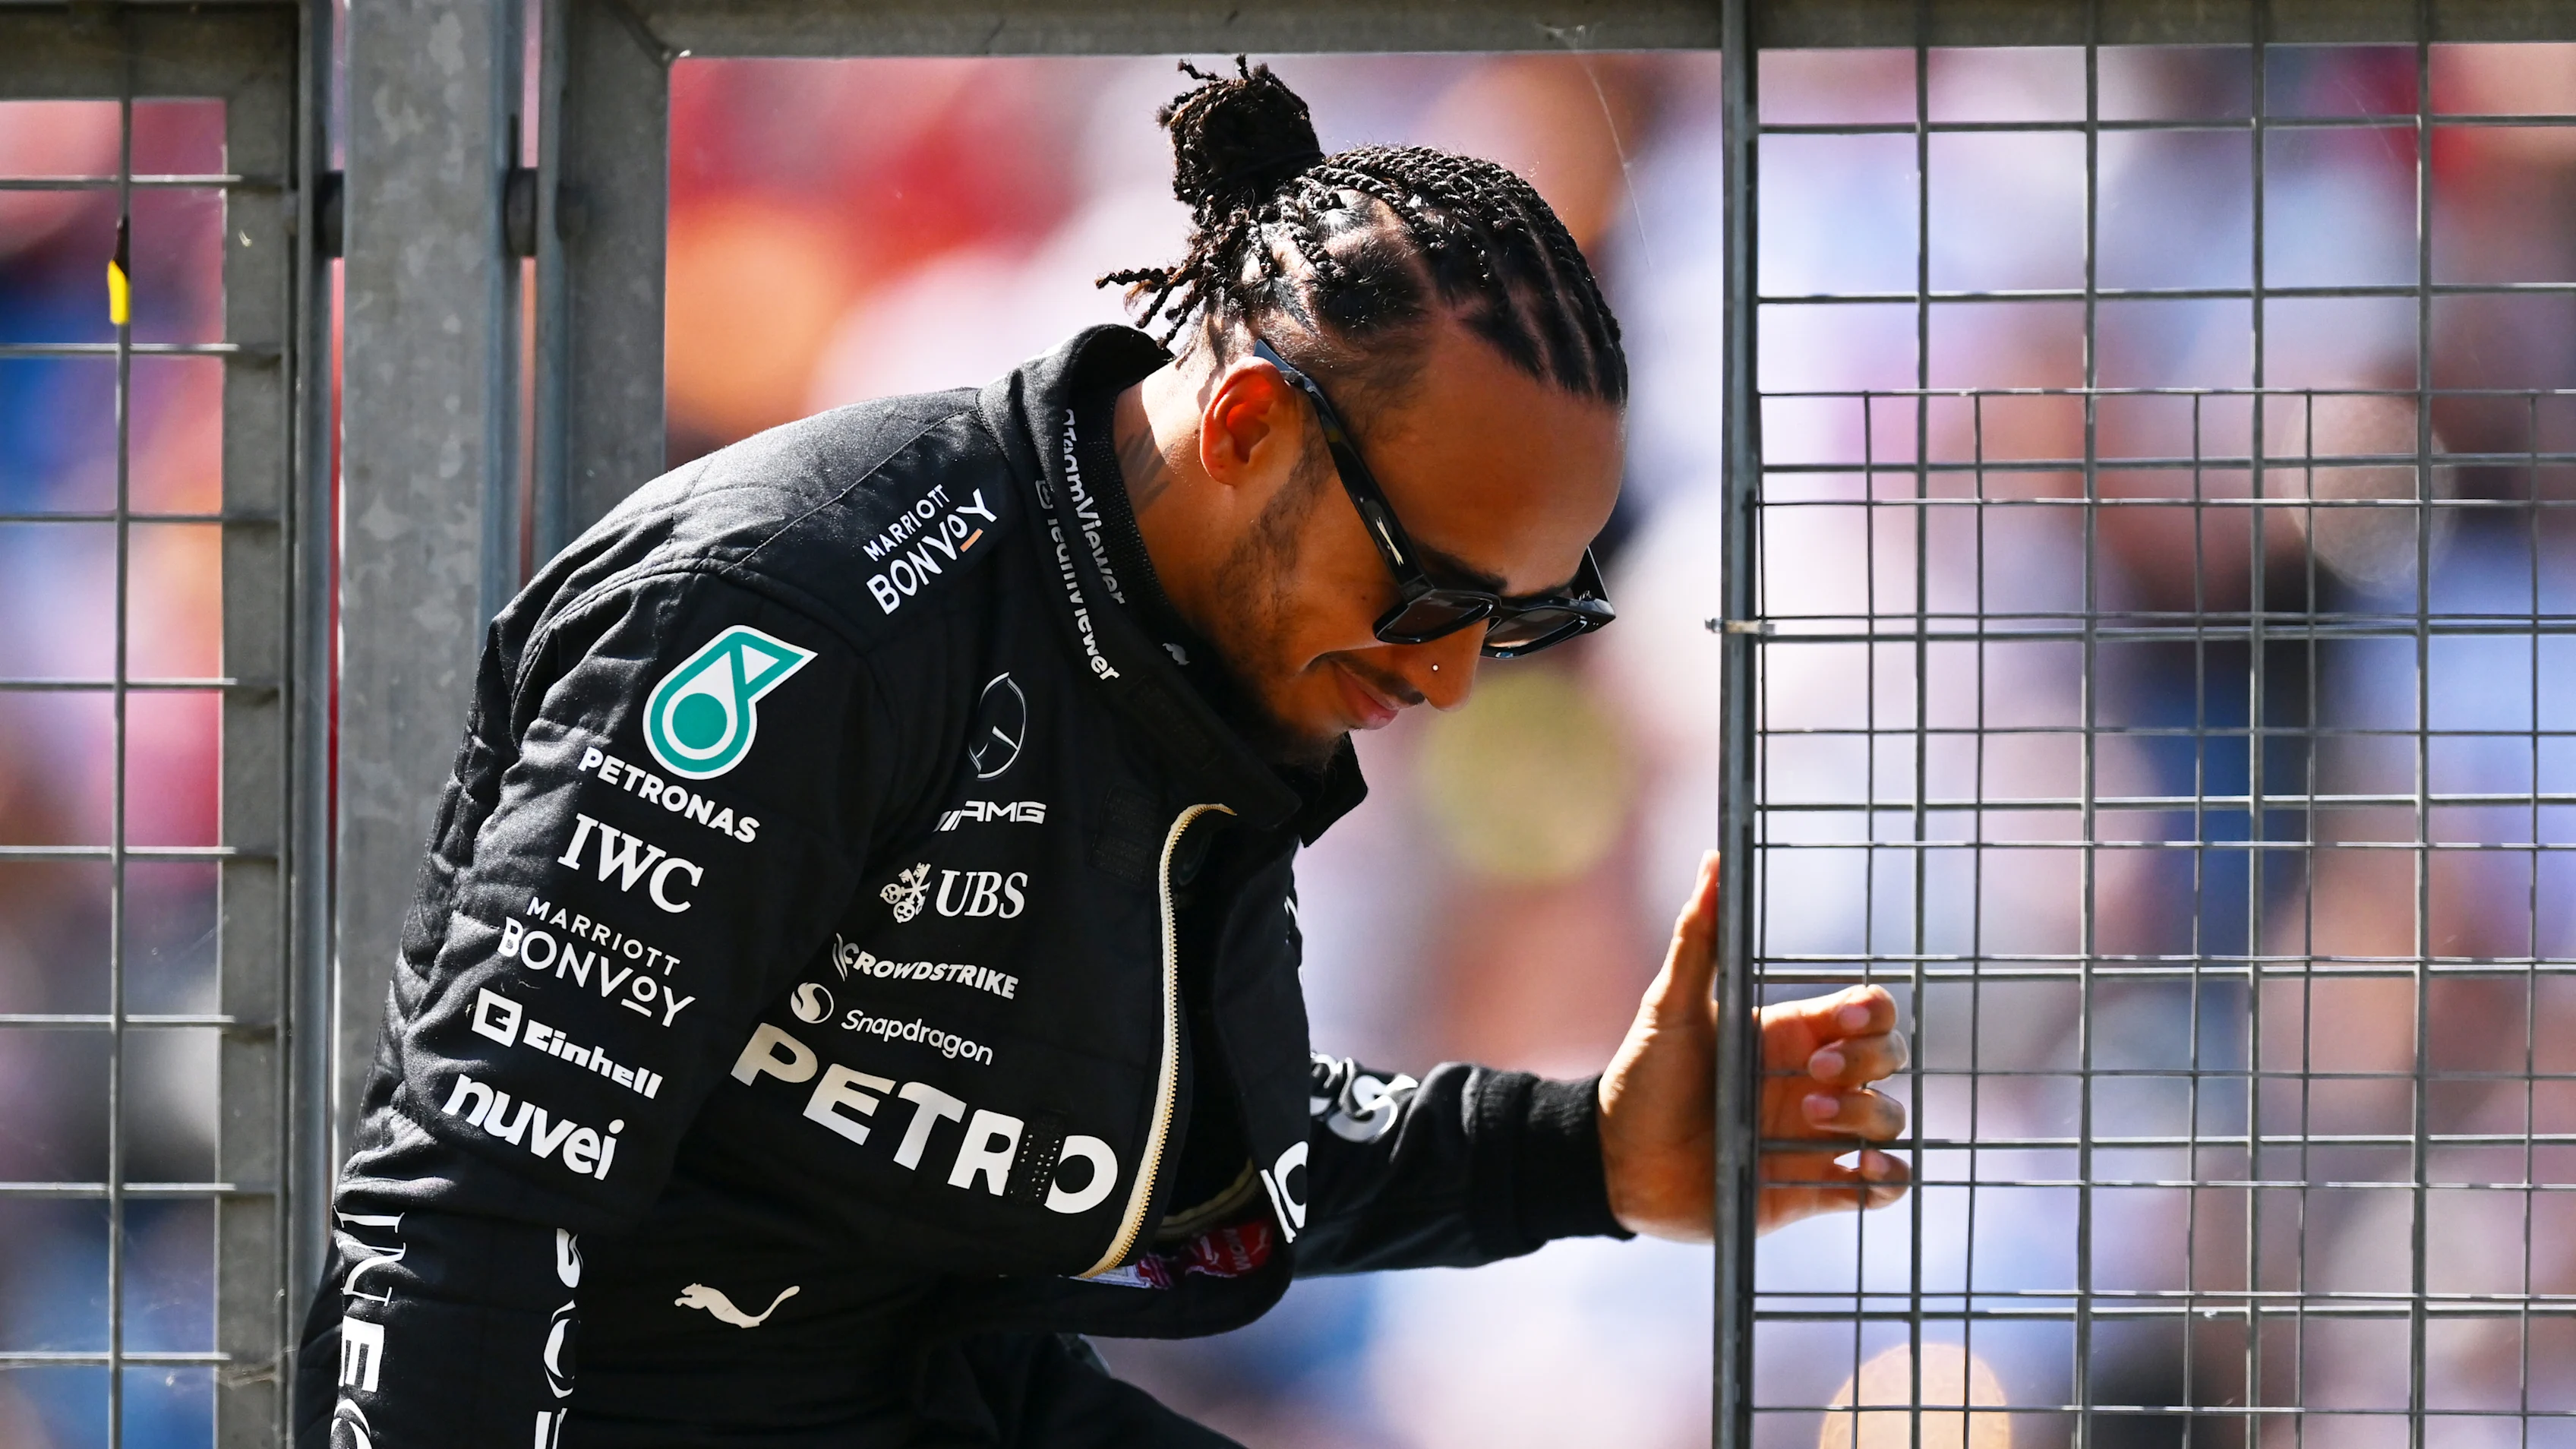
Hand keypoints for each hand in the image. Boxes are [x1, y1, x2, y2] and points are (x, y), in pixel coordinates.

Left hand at [1597, 851, 1912, 1240]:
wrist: (1614, 1162)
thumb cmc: (1642, 1078)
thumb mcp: (1670, 1008)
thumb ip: (1697, 937)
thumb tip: (1713, 858)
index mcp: (1790, 1034)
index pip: (1866, 1010)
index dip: (1871, 1012)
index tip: (1842, 1019)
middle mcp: (1812, 1082)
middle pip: (1887, 1059)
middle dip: (1866, 1063)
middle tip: (1810, 1080)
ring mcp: (1815, 1136)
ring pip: (1888, 1118)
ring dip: (1867, 1117)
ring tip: (1809, 1119)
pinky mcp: (1809, 1188)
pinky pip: (1879, 1185)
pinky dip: (1886, 1178)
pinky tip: (1862, 1171)